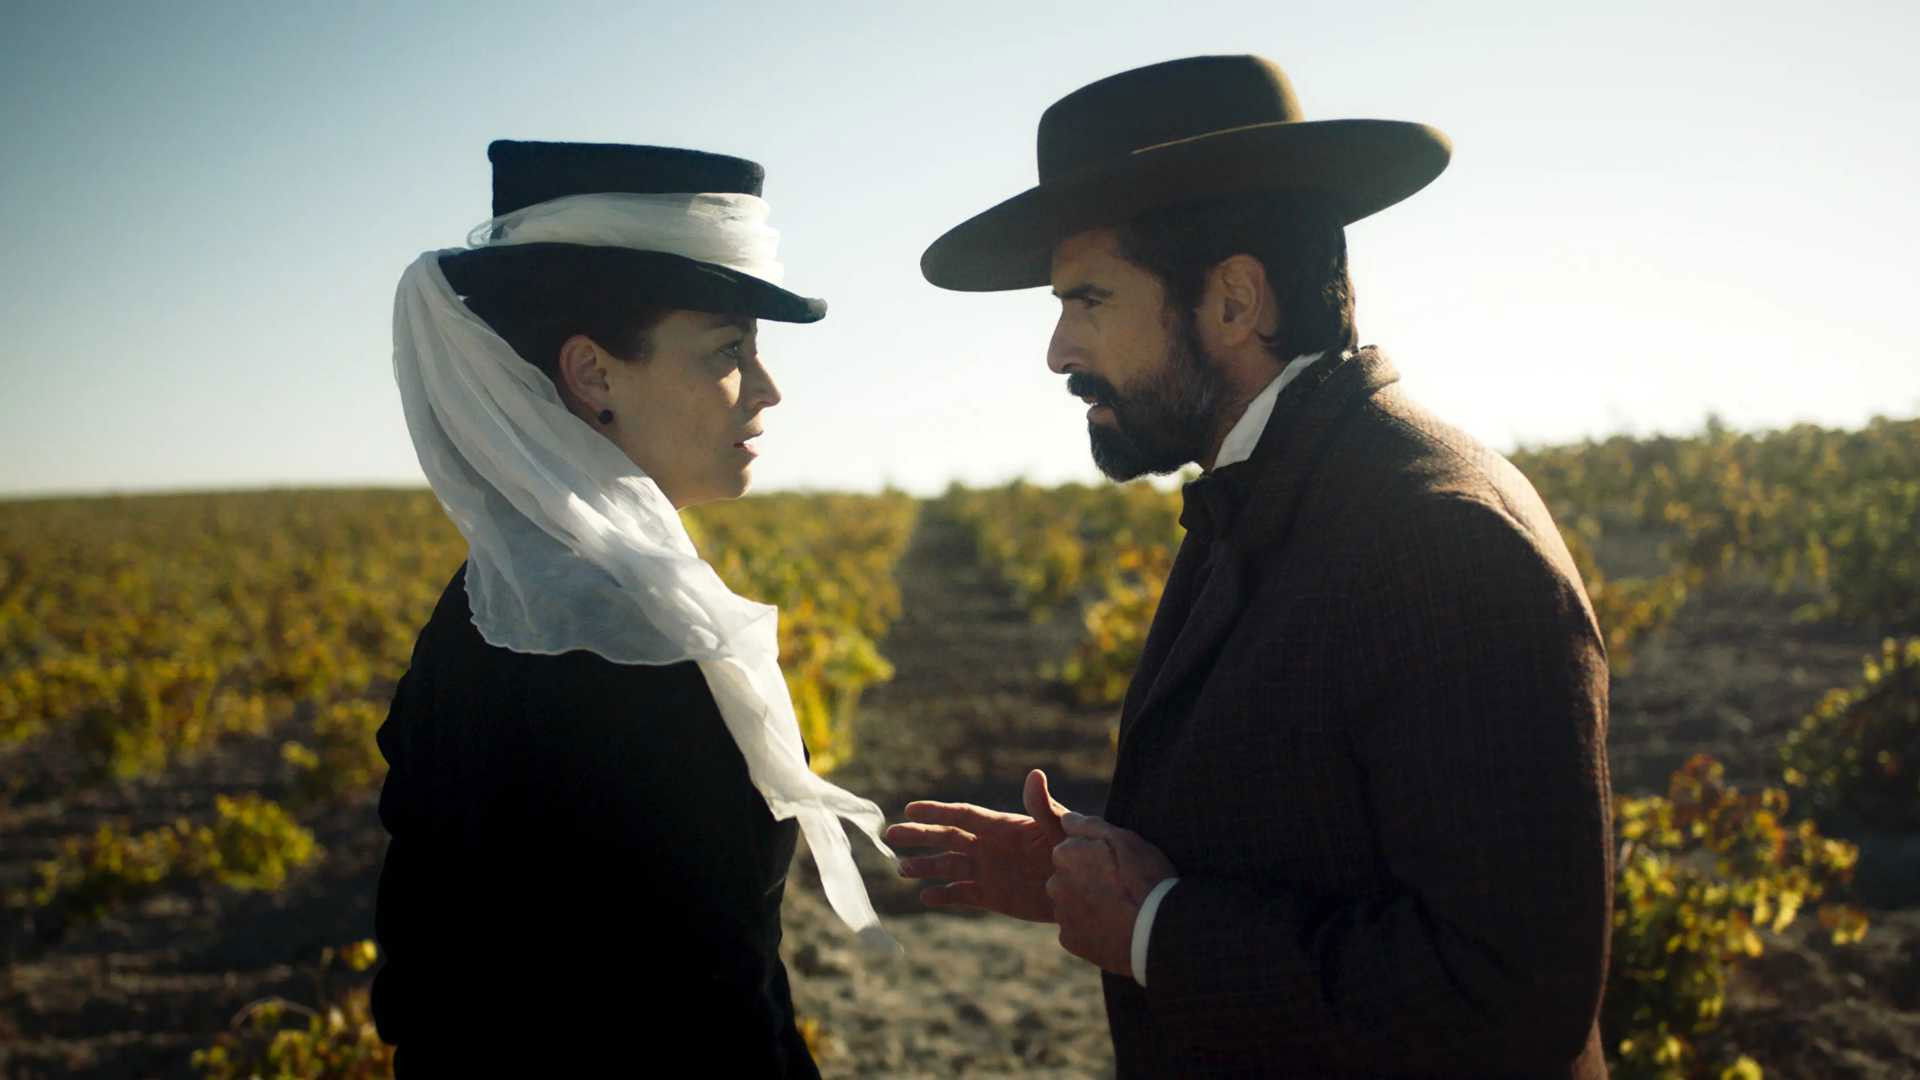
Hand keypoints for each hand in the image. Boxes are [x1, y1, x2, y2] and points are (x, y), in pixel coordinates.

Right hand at [884, 769, 1070, 921]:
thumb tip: (1035, 774)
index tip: (910, 808)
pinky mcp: (993, 896)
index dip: (936, 811)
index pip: (962, 815)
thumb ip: (1044, 806)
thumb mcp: (1060, 828)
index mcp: (1002, 827)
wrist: (1085, 890)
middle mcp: (989, 847)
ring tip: (902, 868)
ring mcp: (988, 872)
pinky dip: (943, 895)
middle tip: (890, 835)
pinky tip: (924, 897)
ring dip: (924, 867)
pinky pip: (961, 894)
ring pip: (948, 867)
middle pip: (946, 838)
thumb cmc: (1076, 852)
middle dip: (919, 836)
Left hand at [1048, 812, 1176, 977]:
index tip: (1118, 865)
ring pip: (1072, 903)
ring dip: (1088, 904)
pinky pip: (1077, 930)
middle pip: (1070, 877)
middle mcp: (1054, 883)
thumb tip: (1067, 820)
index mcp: (1065, 854)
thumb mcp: (1123, 839)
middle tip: (1120, 888)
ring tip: (1120, 909)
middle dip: (1088, 879)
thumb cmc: (1144, 879)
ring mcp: (1061, 914)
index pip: (1074, 849)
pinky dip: (1091, 929)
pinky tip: (1114, 927)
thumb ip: (1088, 825)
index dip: (1097, 856)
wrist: (1156, 931)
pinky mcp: (1069, 941)